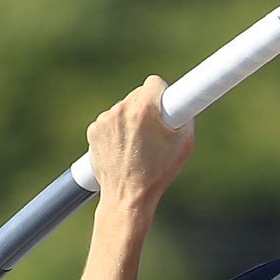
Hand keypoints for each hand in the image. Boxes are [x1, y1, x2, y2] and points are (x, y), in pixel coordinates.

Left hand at [86, 75, 193, 210]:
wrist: (127, 197)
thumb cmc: (158, 173)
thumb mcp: (184, 144)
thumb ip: (186, 117)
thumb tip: (183, 103)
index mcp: (143, 111)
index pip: (154, 82)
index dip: (163, 92)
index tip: (165, 102)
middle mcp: (120, 111)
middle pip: (138, 94)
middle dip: (147, 107)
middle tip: (155, 129)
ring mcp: (104, 120)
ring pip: (123, 107)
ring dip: (131, 118)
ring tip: (139, 145)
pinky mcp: (93, 130)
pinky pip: (110, 120)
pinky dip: (117, 129)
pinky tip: (124, 148)